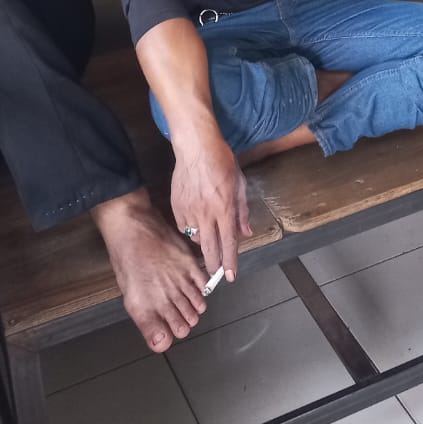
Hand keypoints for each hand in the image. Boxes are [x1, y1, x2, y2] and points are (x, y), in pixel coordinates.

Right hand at [169, 128, 251, 280]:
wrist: (196, 147)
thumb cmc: (222, 161)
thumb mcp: (240, 184)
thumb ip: (242, 211)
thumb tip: (246, 232)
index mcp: (225, 208)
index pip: (229, 242)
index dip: (230, 262)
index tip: (230, 276)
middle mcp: (207, 213)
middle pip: (209, 247)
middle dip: (213, 264)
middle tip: (215, 275)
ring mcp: (189, 210)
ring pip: (195, 237)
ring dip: (203, 241)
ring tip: (209, 235)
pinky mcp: (176, 206)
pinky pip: (184, 226)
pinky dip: (191, 228)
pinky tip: (196, 221)